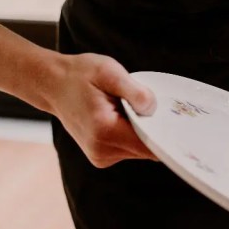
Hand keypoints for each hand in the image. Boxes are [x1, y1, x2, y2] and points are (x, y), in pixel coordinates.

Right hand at [45, 52, 157, 167]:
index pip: (149, 145)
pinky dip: (131, 135)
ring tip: (126, 109)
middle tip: (144, 105)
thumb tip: (152, 108)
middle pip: (147, 149)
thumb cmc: (81, 75)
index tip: (175, 122)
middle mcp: (102, 150)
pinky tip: (121, 118)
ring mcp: (101, 156)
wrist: (53, 85)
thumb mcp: (109, 72)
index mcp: (105, 131)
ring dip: (141, 131)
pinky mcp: (101, 157)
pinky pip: (129, 149)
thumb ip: (133, 91)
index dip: (165, 134)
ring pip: (140, 150)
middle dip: (152, 129)